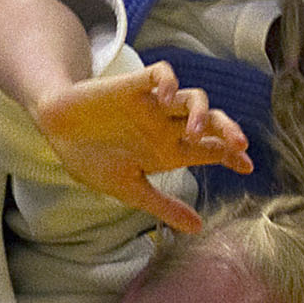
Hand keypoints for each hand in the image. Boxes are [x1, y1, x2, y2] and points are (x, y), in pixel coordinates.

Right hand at [33, 61, 252, 232]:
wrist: (56, 131)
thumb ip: (165, 206)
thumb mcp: (129, 189)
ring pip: (193, 98)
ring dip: (201, 113)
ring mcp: (152, 105)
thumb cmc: (90, 160)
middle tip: (240, 145)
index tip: (247, 166)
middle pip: (210, 122)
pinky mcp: (134, 87)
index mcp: (167, 151)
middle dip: (228, 131)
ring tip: (195, 133)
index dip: (232, 155)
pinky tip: (166, 98)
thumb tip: (199, 228)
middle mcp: (165, 127)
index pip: (211, 149)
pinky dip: (169, 82)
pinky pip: (162, 74)